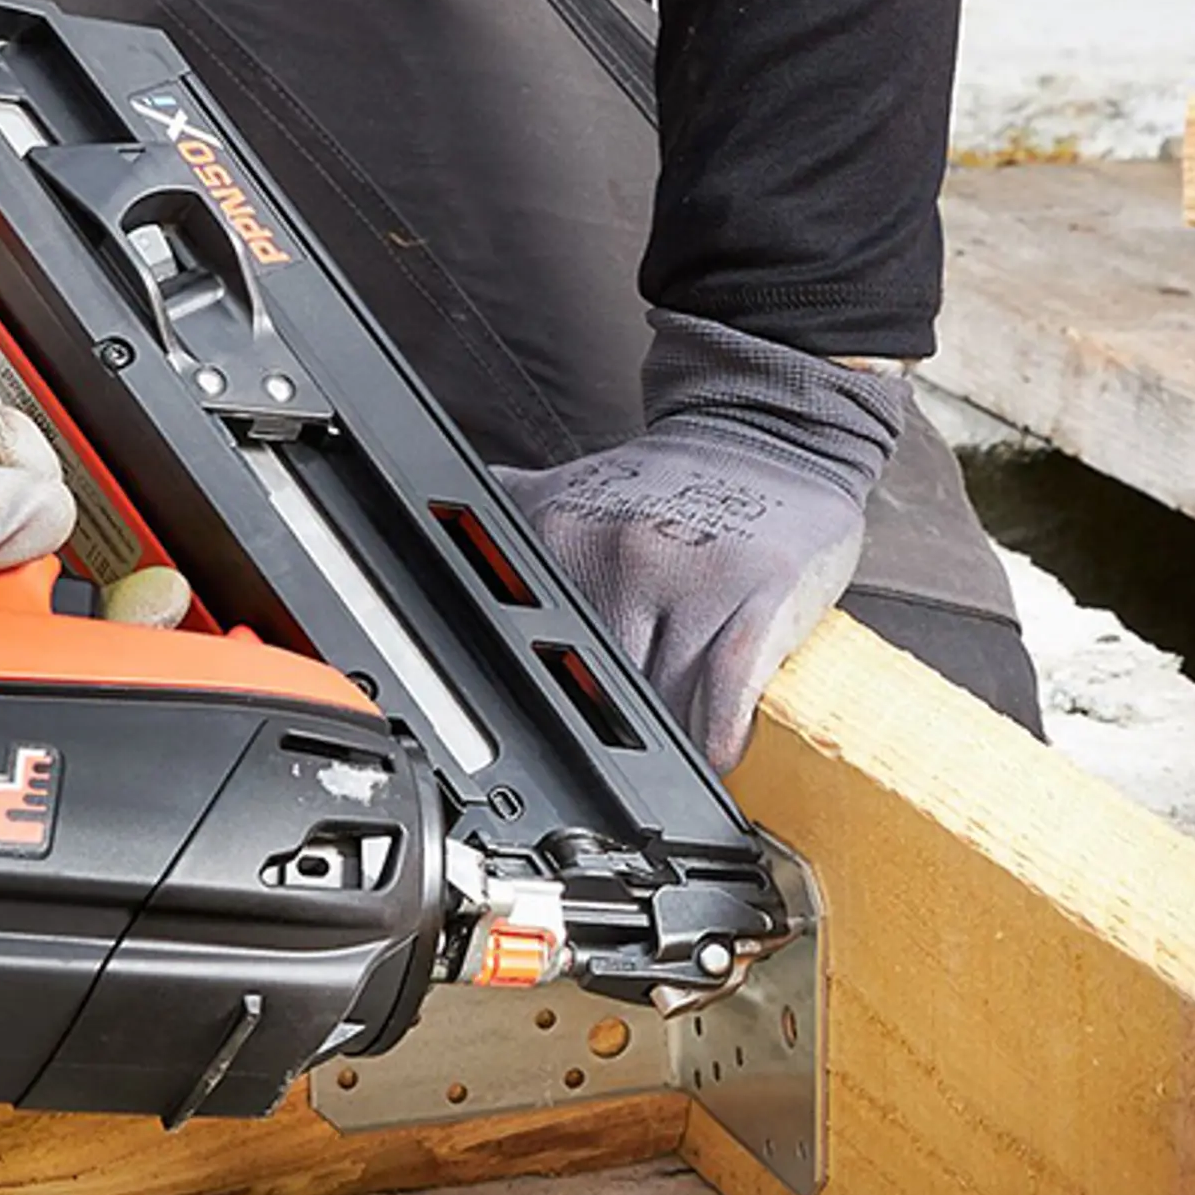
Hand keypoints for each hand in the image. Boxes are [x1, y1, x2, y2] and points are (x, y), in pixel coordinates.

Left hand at [496, 311, 907, 770]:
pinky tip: (715, 755)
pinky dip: (716, 741)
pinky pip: (723, 699)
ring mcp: (689, 576)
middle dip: (605, 732)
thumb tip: (426, 530)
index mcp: (559, 533)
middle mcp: (617, 554)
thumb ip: (508, 518)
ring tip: (667, 760)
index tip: (537, 737)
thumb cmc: (672, 486)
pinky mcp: (755, 595)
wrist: (767, 435)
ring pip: (659, 706)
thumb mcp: (572, 490)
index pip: (525, 651)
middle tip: (612, 758)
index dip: (534, 703)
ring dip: (666, 746)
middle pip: (592, 691)